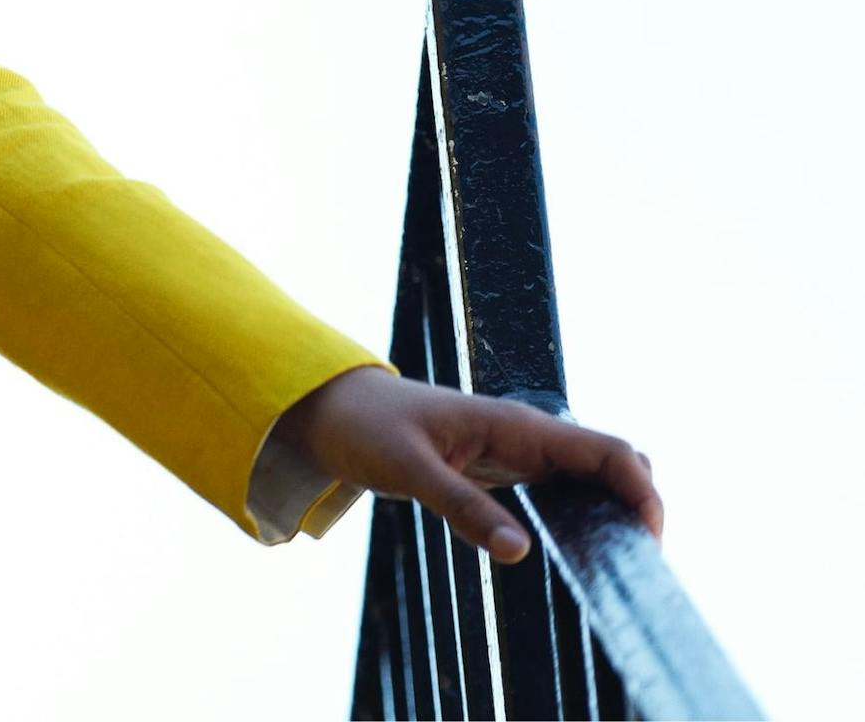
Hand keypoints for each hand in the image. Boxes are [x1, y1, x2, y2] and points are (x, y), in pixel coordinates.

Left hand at [271, 365, 663, 562]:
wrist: (331, 411)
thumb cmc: (365, 428)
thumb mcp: (408, 470)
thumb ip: (462, 507)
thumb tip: (520, 552)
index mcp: (517, 426)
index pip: (609, 452)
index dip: (643, 494)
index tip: (649, 544)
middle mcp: (527, 437)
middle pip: (613, 466)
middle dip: (638, 507)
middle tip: (635, 567)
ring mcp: (518, 454)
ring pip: (591, 480)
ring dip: (613, 515)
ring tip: (615, 570)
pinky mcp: (502, 472)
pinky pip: (560, 492)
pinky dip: (582, 519)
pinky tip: (576, 556)